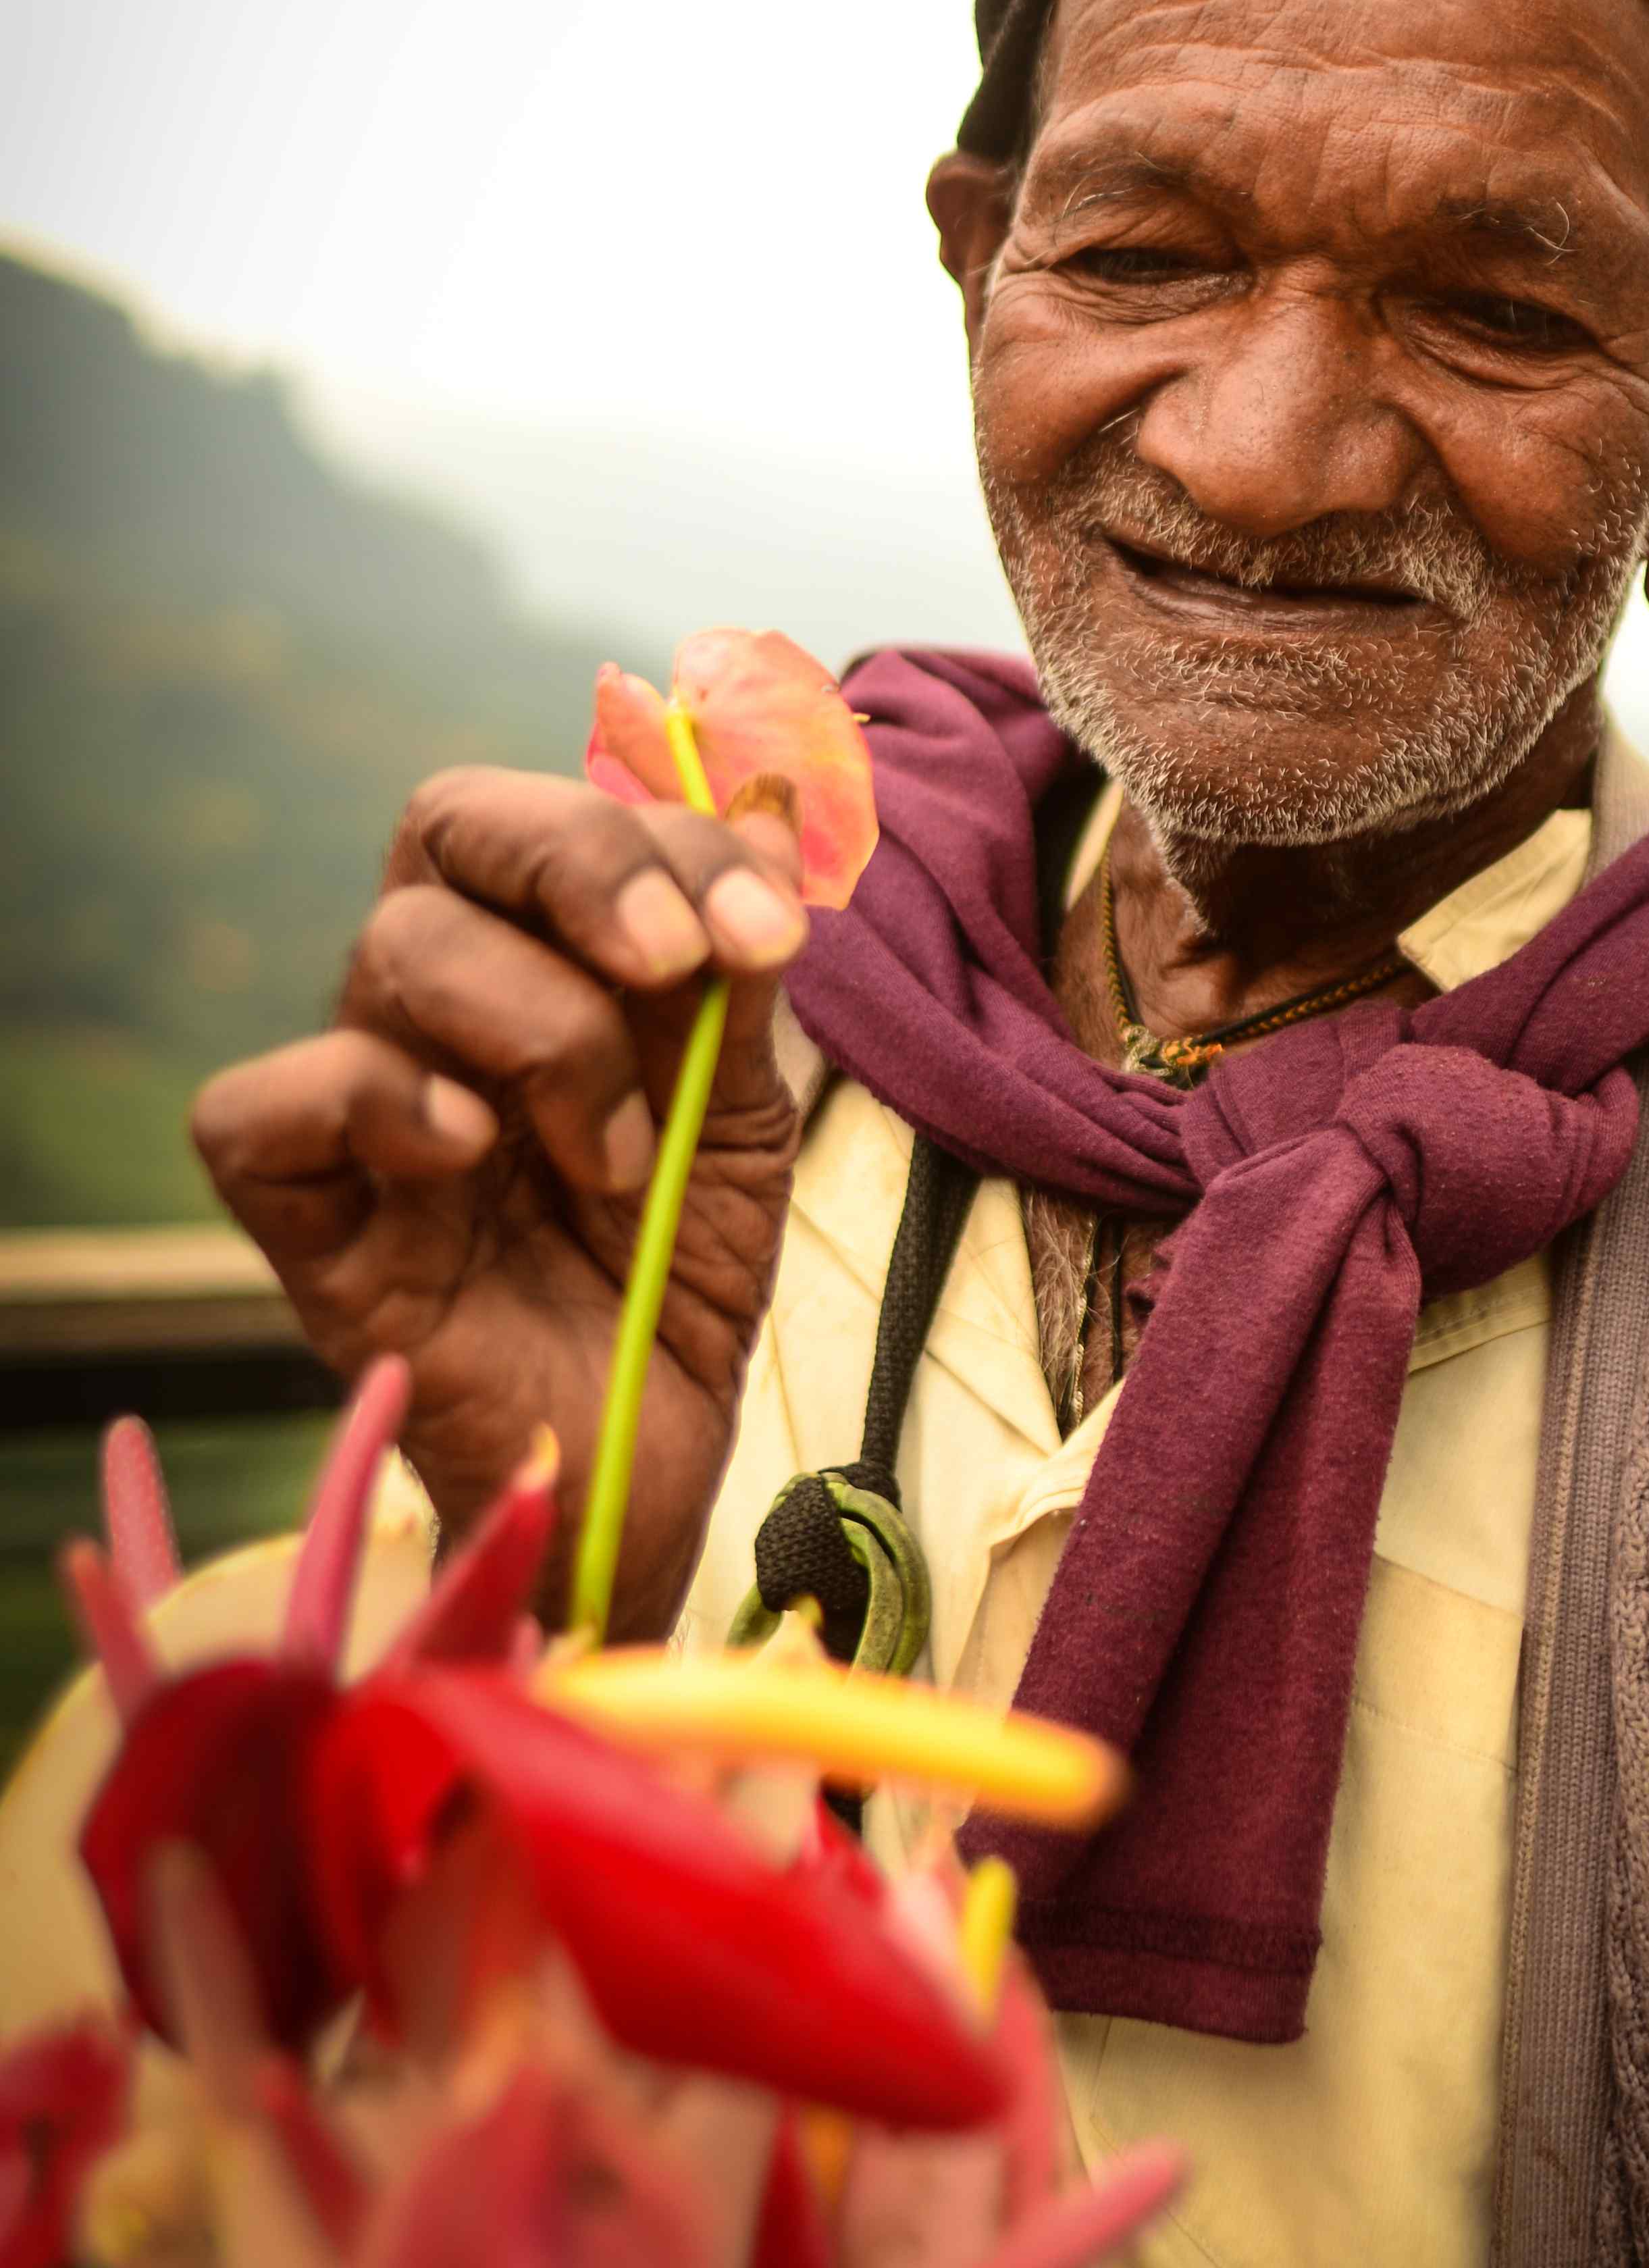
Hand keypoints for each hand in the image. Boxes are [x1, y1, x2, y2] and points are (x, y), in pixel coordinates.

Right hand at [192, 768, 810, 1638]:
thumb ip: (738, 973)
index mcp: (529, 958)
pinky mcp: (307, 1226)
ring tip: (616, 1157)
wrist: (650, 1456)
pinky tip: (466, 1151)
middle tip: (676, 961)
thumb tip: (762, 811)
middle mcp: (435, 1006)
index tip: (770, 931)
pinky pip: (260, 1111)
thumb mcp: (740, 1111)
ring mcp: (364, 1107)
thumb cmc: (676, 1271)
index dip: (658, 838)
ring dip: (543, 1031)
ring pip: (394, 950)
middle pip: (445, 826)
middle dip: (584, 866)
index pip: (543, 813)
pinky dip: (368, 1101)